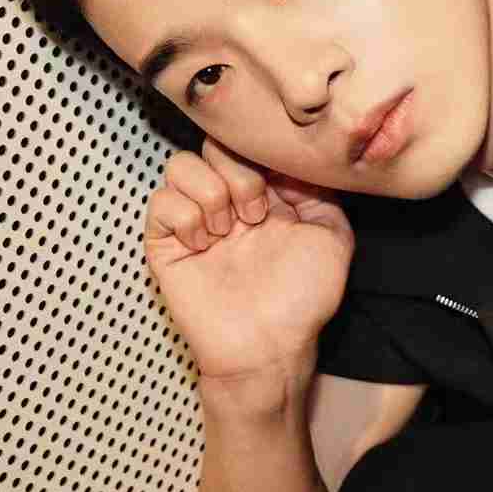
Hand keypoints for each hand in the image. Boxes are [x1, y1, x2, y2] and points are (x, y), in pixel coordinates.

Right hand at [144, 134, 354, 392]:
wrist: (268, 347)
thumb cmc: (302, 300)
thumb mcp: (332, 237)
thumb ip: (320, 193)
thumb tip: (293, 162)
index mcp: (266, 197)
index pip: (250, 146)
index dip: (262, 153)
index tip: (279, 183)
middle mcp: (228, 203)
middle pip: (213, 144)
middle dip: (239, 170)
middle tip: (257, 212)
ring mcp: (195, 222)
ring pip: (180, 165)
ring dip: (211, 192)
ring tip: (229, 230)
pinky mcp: (166, 244)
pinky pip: (160, 202)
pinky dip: (184, 217)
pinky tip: (205, 245)